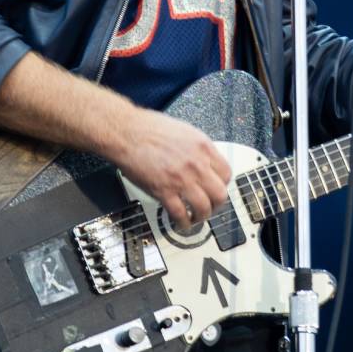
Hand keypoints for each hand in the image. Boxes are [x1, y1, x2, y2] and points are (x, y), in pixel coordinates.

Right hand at [116, 107, 233, 230]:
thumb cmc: (148, 129)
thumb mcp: (184, 132)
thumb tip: (204, 162)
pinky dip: (182, 222)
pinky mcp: (164, 191)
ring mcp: (181, 179)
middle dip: (216, 205)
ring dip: (201, 216)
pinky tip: (180, 222)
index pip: (226, 173)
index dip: (222, 185)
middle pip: (219, 194)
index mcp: (203, 147)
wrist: (126, 133)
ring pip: (203, 208)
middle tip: (210, 207)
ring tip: (196, 218)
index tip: (216, 189)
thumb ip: (198, 149)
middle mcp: (197, 164)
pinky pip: (180, 214)